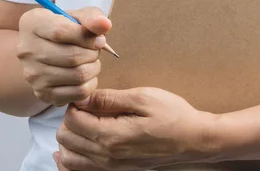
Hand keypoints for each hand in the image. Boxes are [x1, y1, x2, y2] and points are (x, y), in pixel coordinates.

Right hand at [16, 7, 111, 106]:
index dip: (86, 36)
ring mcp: (33, 75)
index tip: (98, 39)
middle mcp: (27, 50)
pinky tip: (86, 74)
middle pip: (72, 56)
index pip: (60, 31)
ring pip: (78, 75)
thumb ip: (92, 17)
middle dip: (93, 53)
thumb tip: (104, 24)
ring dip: (94, 67)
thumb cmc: (68, 28)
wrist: (49, 49)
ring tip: (90, 60)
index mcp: (32, 23)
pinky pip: (79, 92)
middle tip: (95, 50)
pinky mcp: (43, 93)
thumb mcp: (79, 16)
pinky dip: (91, 83)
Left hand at [54, 88, 217, 169]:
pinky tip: (79, 144)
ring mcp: (110, 167)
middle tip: (87, 106)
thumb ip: (109, 99)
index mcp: (111, 135)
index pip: (72, 120)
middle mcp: (106, 156)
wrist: (193, 140)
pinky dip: (72, 158)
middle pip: (66, 138)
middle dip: (69, 119)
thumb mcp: (143, 98)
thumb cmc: (172, 115)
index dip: (75, 103)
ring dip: (69, 138)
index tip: (89, 95)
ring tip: (84, 122)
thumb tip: (83, 97)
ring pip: (68, 158)